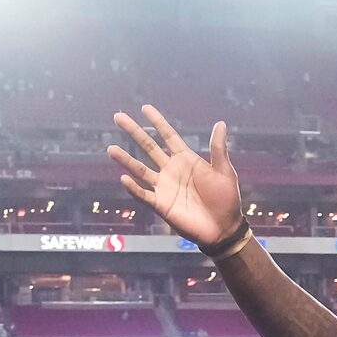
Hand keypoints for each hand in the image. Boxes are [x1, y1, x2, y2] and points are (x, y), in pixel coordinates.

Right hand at [108, 104, 243, 248]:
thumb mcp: (224, 171)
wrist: (223, 228)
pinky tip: (124, 178)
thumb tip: (220, 123)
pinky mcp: (161, 205)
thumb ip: (218, 148)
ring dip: (125, 159)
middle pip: (148, 147)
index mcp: (186, 159)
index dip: (157, 122)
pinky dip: (133, 188)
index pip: (168, 136)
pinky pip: (144, 195)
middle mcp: (171, 170)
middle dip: (134, 132)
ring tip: (111, 148)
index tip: (145, 108)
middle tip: (118, 117)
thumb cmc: (226, 199)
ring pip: (140, 170)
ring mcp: (164, 187)